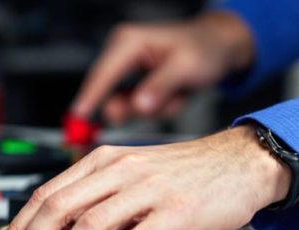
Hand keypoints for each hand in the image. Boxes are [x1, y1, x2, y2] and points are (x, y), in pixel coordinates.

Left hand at [0, 125, 290, 229]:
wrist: (237, 161)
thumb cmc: (179, 174)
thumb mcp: (126, 179)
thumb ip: (93, 203)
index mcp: (100, 162)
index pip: (44, 196)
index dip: (17, 229)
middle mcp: (116, 170)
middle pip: (56, 209)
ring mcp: (144, 189)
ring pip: (87, 226)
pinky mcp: (173, 209)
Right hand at [72, 11, 254, 123]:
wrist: (220, 47)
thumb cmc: (206, 48)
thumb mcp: (186, 66)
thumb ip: (160, 86)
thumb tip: (139, 105)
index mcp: (128, 42)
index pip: (102, 75)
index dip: (89, 97)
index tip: (78, 117)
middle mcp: (123, 54)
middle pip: (109, 95)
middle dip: (137, 106)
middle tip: (161, 102)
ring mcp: (127, 70)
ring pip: (126, 106)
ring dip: (153, 108)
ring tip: (176, 93)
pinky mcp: (134, 83)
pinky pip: (136, 108)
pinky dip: (157, 108)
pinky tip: (173, 94)